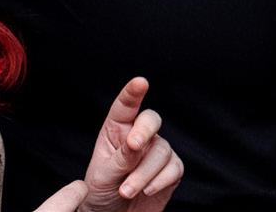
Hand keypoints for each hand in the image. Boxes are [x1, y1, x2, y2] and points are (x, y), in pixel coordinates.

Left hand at [32, 78, 181, 211]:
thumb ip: (120, 158)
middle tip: (133, 146)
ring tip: (127, 191)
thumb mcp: (103, 175)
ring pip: (161, 150)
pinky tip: (147, 190)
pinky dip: (160, 181)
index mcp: (117, 131)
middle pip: (151, 120)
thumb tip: (136, 142)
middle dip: (145, 130)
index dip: (133, 93)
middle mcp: (139, 136)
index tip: (140, 83)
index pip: (125, 107)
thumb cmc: (101, 193)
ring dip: (143, 173)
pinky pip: (174, 168)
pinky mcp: (171, 170)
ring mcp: (157, 152)